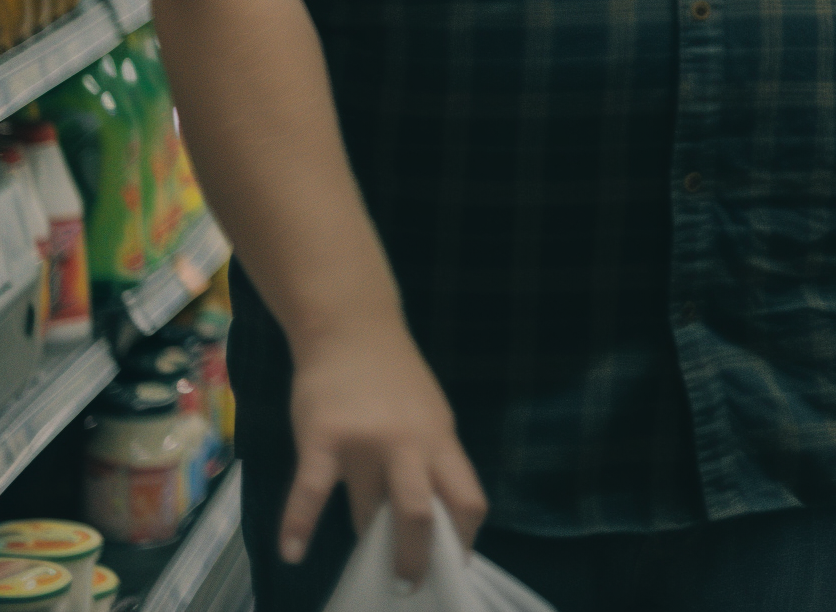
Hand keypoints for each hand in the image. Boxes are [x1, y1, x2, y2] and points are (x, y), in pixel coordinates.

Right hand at [284, 318, 487, 583]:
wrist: (352, 327)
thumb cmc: (391, 377)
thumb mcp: (427, 415)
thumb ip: (427, 462)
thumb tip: (425, 520)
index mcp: (441, 438)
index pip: (468, 497)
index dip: (465, 538)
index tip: (453, 565)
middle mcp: (411, 442)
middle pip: (422, 513)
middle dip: (416, 558)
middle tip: (408, 585)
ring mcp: (367, 440)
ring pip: (372, 507)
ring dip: (369, 542)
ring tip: (367, 574)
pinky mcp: (324, 438)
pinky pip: (313, 491)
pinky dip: (299, 525)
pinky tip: (291, 551)